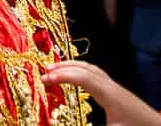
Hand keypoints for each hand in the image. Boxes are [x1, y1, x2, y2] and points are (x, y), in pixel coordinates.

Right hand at [41, 60, 160, 125]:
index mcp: (109, 95)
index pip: (81, 77)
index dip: (62, 77)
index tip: (44, 81)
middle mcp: (112, 86)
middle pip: (84, 68)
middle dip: (63, 68)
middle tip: (43, 73)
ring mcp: (115, 87)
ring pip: (91, 68)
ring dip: (72, 66)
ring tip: (55, 70)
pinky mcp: (117, 92)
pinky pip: (96, 74)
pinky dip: (81, 71)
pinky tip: (75, 78)